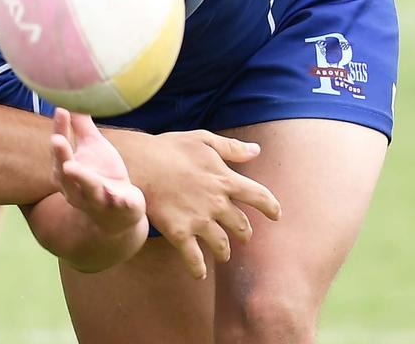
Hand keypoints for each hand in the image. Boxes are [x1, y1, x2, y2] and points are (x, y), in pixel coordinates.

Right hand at [51, 109, 144, 234]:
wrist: (119, 215)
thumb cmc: (102, 175)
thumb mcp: (93, 147)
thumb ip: (81, 126)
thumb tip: (70, 98)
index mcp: (68, 171)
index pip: (61, 149)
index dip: (60, 129)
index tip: (61, 109)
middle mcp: (76, 188)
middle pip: (65, 173)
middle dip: (61, 156)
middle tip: (56, 140)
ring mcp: (97, 200)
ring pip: (88, 190)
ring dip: (82, 179)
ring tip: (72, 166)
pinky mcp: (118, 209)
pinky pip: (118, 206)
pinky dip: (120, 201)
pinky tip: (122, 196)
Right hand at [118, 129, 280, 279]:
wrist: (139, 163)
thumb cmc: (169, 148)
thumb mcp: (203, 140)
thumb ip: (232, 148)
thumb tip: (257, 151)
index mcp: (225, 179)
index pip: (259, 196)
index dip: (271, 207)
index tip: (275, 215)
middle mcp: (216, 203)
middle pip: (241, 225)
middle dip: (244, 233)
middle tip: (242, 237)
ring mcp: (198, 220)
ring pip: (222, 244)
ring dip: (225, 251)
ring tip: (223, 254)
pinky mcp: (179, 233)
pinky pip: (194, 258)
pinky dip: (199, 268)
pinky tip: (200, 274)